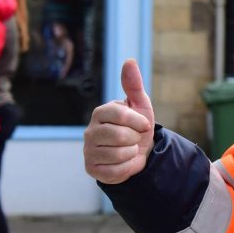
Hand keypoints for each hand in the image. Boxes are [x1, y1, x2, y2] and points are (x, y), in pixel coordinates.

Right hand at [84, 59, 154, 184]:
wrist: (138, 152)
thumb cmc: (138, 126)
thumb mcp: (140, 105)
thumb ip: (134, 84)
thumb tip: (130, 61)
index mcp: (101, 112)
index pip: (120, 115)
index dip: (138, 122)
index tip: (145, 125)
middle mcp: (90, 131)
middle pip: (120, 136)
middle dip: (135, 139)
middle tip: (134, 138)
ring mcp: (88, 151)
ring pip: (119, 154)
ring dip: (132, 153)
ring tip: (129, 150)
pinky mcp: (92, 169)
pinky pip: (116, 172)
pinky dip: (127, 168)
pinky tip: (124, 162)